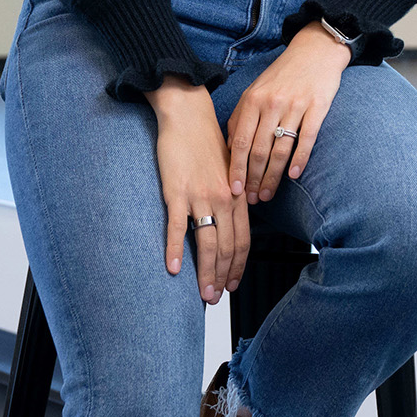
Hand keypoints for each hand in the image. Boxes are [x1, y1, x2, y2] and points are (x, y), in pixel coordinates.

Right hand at [148, 76, 249, 302]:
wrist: (189, 117)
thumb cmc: (207, 144)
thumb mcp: (228, 172)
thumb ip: (231, 198)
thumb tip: (231, 223)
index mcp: (236, 196)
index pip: (243, 240)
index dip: (239, 266)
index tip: (234, 284)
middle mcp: (224, 199)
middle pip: (227, 247)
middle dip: (223, 276)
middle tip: (216, 298)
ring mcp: (200, 196)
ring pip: (207, 243)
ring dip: (205, 273)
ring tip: (203, 293)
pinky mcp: (176, 192)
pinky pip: (177, 227)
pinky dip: (175, 250)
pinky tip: (174, 269)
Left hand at [226, 22, 350, 205]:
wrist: (315, 51)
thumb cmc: (282, 75)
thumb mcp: (255, 91)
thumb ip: (242, 118)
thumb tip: (228, 150)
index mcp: (252, 101)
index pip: (238, 142)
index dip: (235, 169)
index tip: (233, 191)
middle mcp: (271, 104)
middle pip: (258, 150)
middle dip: (253, 179)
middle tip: (252, 200)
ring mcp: (295, 105)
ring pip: (280, 149)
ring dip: (273, 176)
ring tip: (269, 193)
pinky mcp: (318, 106)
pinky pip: (306, 138)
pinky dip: (300, 159)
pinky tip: (294, 175)